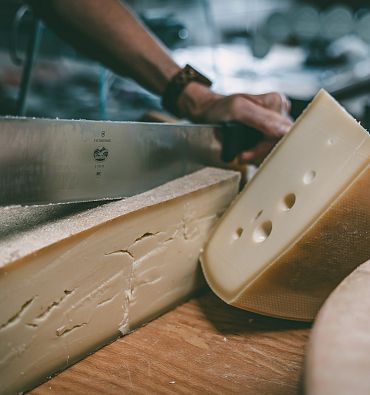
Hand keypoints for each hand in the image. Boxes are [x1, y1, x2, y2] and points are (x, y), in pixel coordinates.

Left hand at [178, 84, 292, 163]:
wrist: (209, 112)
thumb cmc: (221, 108)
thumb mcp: (238, 110)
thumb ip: (263, 120)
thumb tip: (285, 132)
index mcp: (277, 102)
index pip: (283, 133)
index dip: (265, 147)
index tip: (247, 153)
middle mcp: (279, 112)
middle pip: (280, 142)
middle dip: (259, 152)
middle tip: (241, 155)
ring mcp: (275, 124)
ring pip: (275, 148)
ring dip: (257, 155)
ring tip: (241, 154)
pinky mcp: (269, 134)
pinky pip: (269, 150)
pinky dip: (256, 155)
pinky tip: (246, 153)